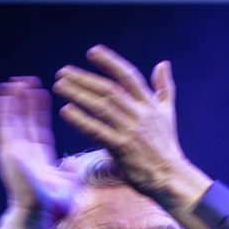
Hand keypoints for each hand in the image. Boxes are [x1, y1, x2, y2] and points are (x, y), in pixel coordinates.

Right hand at [0, 76, 77, 218]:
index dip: (38, 109)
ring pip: (11, 120)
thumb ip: (70, 170)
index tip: (41, 92)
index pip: (38, 127)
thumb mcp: (68, 184)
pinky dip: (0, 112)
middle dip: (24, 100)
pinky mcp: (6, 153)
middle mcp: (23, 152)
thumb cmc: (55, 206)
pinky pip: (1, 128)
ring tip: (15, 81)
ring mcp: (13, 152)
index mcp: (38, 157)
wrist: (39, 215)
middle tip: (26, 79)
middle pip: (23, 120)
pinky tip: (1, 96)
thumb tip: (73, 162)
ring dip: (12, 101)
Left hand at [53, 46, 208, 207]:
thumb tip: (163, 63)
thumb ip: (164, 87)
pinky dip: (81, 120)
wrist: (170, 176)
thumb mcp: (168, 113)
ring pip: (101, 107)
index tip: (92, 52)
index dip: (110, 62)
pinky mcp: (122, 148)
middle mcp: (140, 114)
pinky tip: (66, 111)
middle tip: (62, 71)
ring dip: (78, 94)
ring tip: (59, 85)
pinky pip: (98, 131)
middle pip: (109, 90)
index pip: (128, 76)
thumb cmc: (166, 145)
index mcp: (149, 104)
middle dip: (85, 78)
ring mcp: (130, 131)